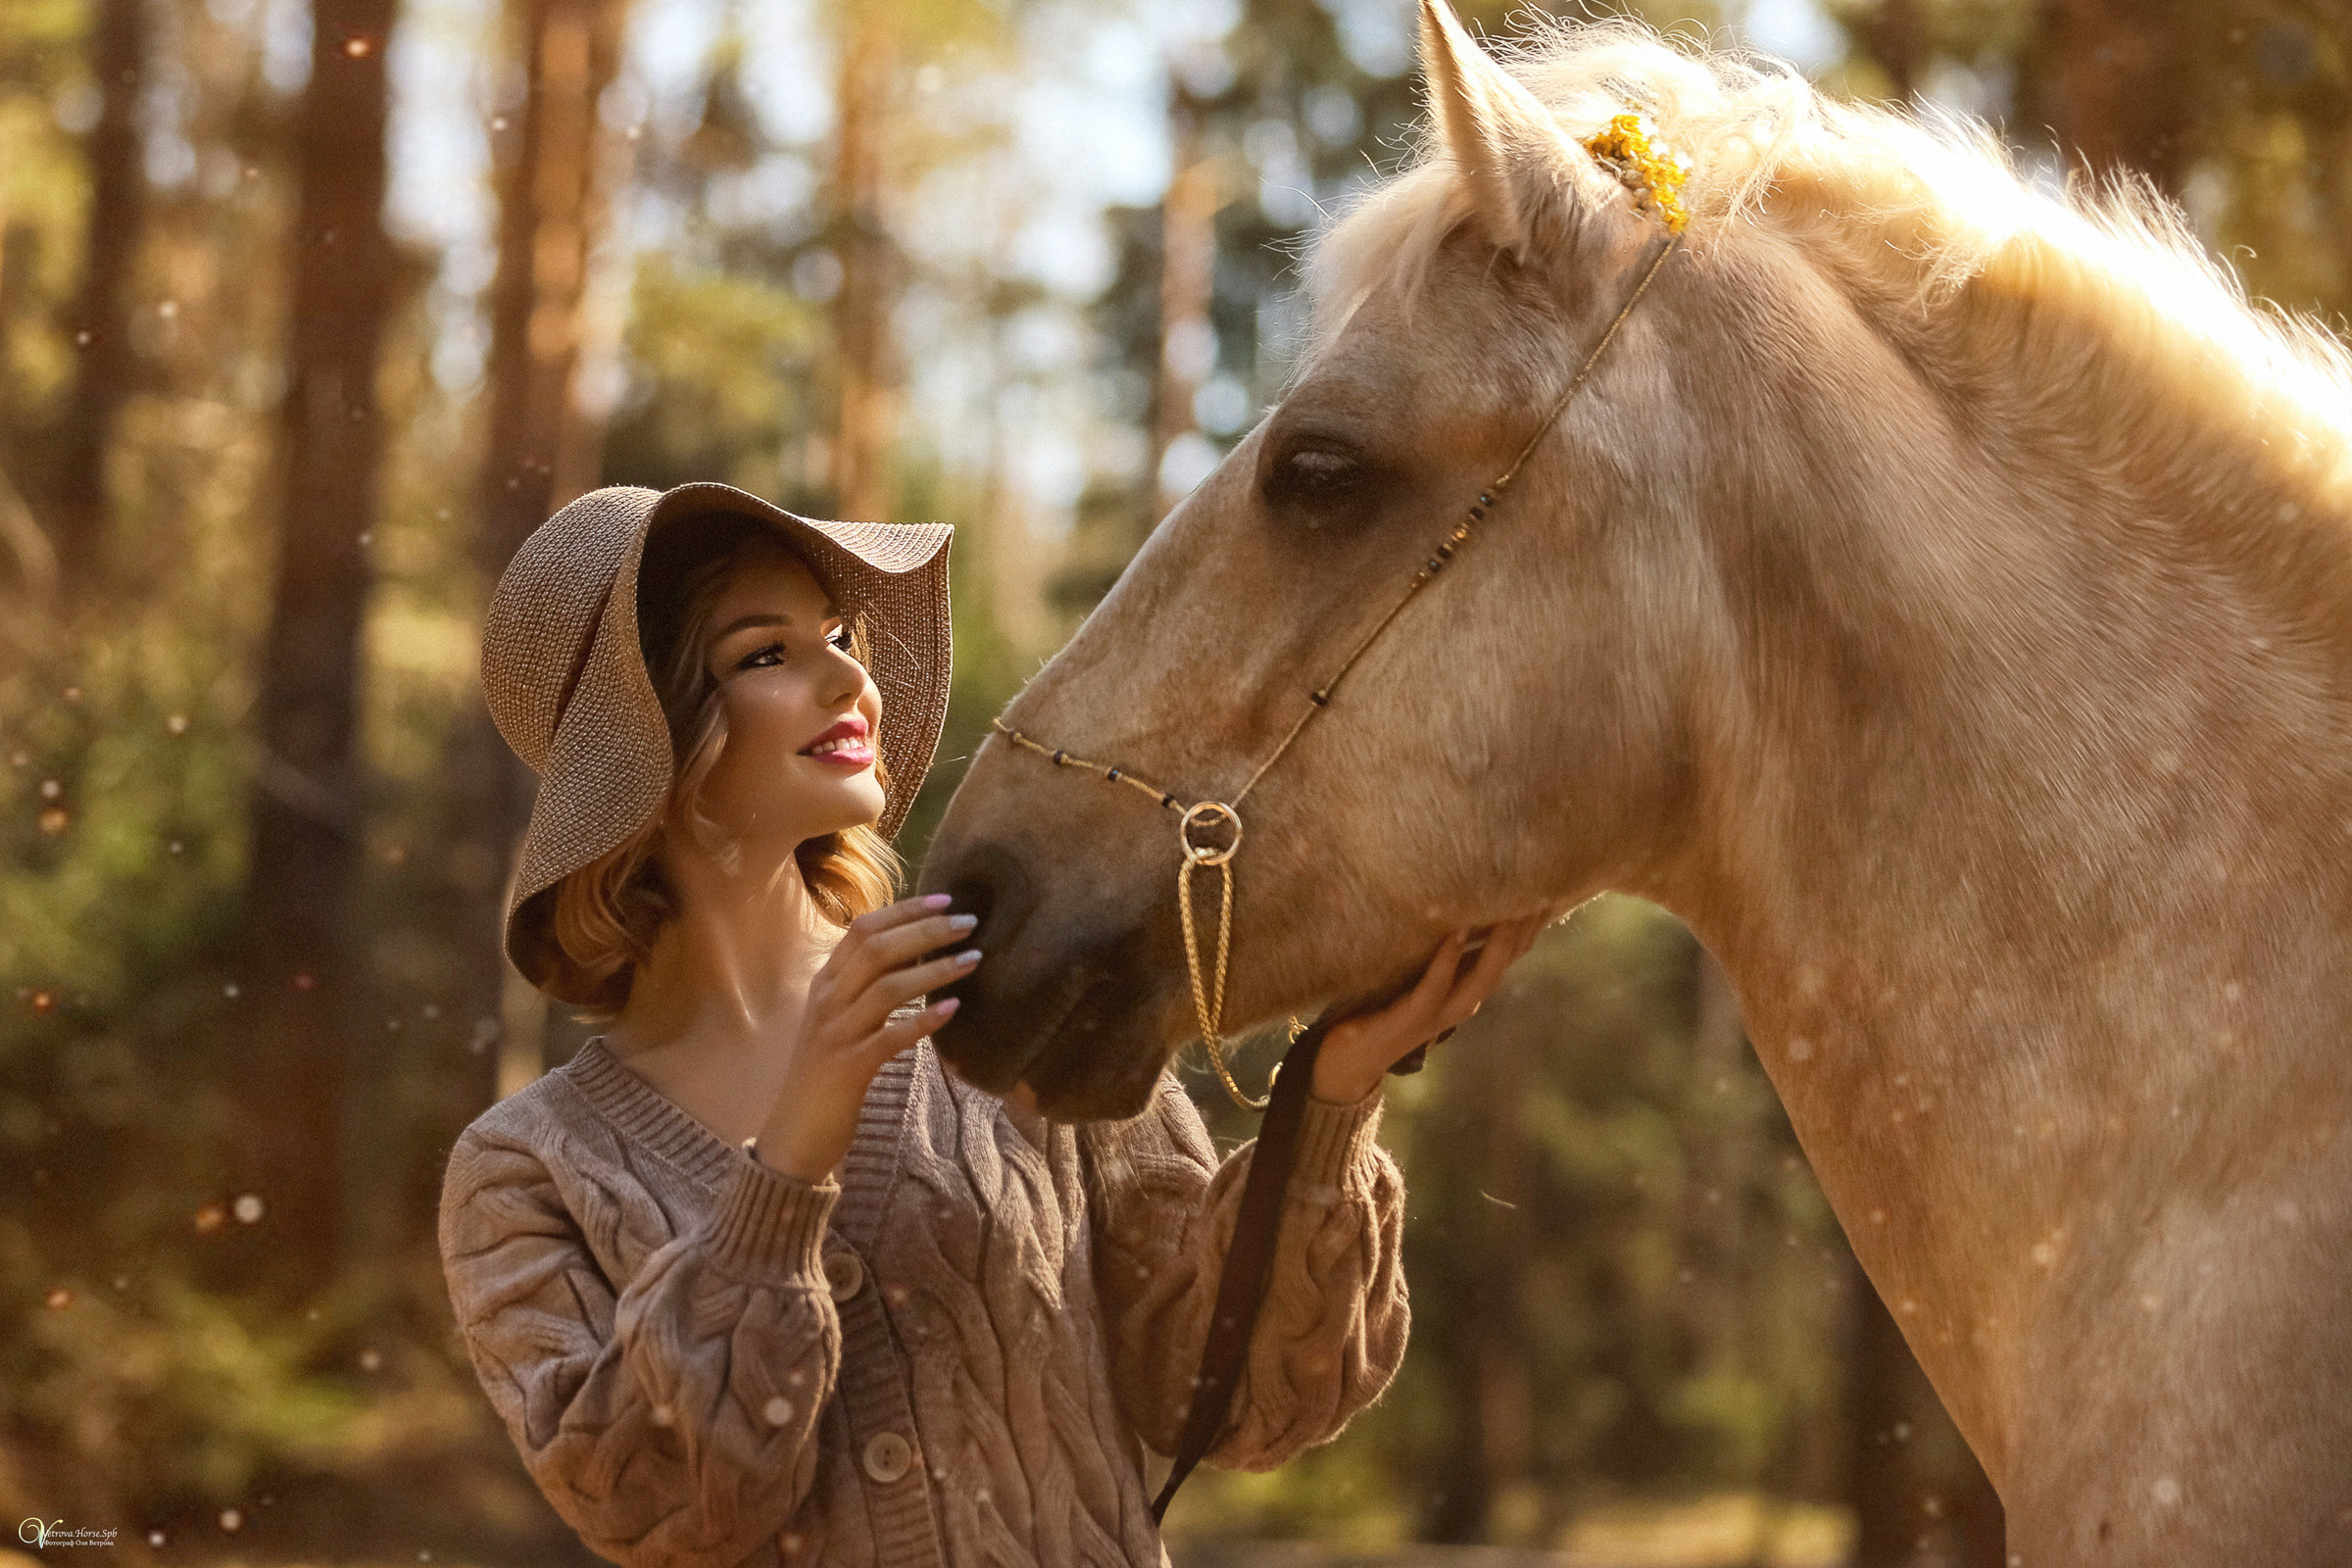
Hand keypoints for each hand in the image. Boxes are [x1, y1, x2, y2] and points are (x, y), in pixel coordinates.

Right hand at [752, 893, 978, 1182]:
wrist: (793, 1136)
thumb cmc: (825, 1076)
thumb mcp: (839, 1021)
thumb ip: (865, 987)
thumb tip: (914, 951)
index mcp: (825, 984)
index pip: (862, 929)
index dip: (904, 910)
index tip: (946, 899)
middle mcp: (827, 1002)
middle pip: (877, 949)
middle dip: (926, 930)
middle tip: (969, 923)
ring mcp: (836, 1034)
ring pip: (887, 987)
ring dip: (934, 970)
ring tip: (973, 961)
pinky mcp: (849, 1069)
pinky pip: (891, 1037)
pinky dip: (924, 1020)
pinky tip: (953, 1009)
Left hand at [1308, 913, 1549, 1104]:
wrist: (1349, 1059)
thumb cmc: (1380, 1006)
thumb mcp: (1417, 973)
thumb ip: (1438, 949)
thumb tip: (1453, 904)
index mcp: (1466, 988)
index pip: (1509, 953)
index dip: (1528, 924)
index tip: (1545, 886)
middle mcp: (1462, 1001)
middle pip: (1505, 962)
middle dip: (1523, 929)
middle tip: (1540, 891)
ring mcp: (1440, 1013)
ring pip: (1481, 978)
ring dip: (1496, 944)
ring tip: (1508, 910)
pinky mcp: (1412, 1018)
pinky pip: (1435, 985)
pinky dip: (1447, 958)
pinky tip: (1457, 932)